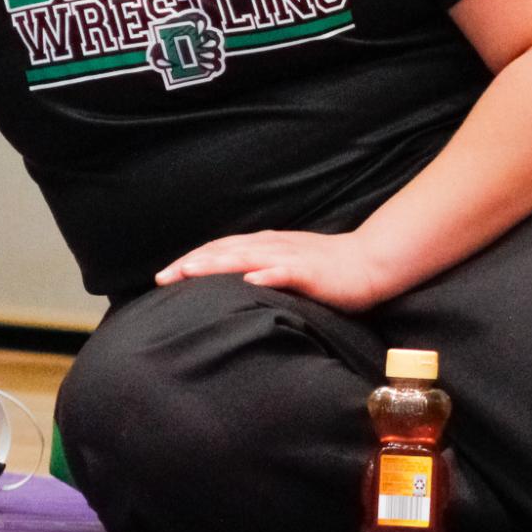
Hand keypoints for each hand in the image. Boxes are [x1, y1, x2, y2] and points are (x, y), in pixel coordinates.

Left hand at [155, 230, 401, 310]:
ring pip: (247, 257)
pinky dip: (268, 274)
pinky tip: (251, 280)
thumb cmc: (327, 270)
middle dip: (192, 263)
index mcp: (264, 246)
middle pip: (224, 251)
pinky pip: (287, 271)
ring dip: (218, 263)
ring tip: (190, 271)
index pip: (219, 250)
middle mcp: (272, 246)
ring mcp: (291, 257)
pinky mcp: (311, 271)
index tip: (163, 276)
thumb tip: (229, 285)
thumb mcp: (285, 267)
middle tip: (162, 277)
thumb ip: (259, 270)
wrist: (370, 263)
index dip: (191, 260)